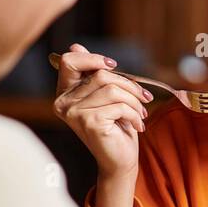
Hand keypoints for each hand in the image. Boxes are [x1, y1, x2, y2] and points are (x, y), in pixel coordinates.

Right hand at [53, 43, 151, 206]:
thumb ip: (93, 74)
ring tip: (141, 113)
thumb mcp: (105, 96)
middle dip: (128, 84)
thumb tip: (76, 46)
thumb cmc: (114, 127)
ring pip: (112, 89)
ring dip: (134, 100)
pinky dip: (134, 114)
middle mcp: (63, 103)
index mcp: (64, 93)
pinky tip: (137, 125)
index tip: (114, 66)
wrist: (119, 160)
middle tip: (144, 97)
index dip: (93, 58)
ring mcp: (74, 114)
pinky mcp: (89, 123)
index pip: (69, 60)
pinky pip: (119, 106)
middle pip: (99, 74)